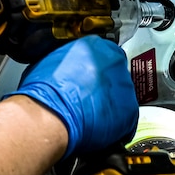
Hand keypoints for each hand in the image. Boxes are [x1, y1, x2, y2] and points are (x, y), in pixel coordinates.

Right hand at [5, 36, 138, 158]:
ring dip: (109, 106)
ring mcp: (125, 88)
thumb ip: (67, 61)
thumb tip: (65, 69)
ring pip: (121, 97)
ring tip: (89, 116)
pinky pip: (126, 120)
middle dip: (103, 87)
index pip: (104, 53)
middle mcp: (115, 63)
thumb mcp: (49, 62)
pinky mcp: (130, 112)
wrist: (50, 115)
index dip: (94, 69)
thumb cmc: (44, 91)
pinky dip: (115, 126)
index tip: (87, 79)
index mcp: (95, 46)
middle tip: (86, 99)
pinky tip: (96, 128)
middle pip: (114, 74)